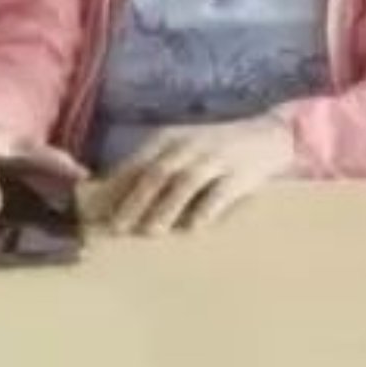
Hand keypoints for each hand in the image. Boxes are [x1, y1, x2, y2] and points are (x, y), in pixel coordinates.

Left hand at [98, 117, 296, 234]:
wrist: (268, 135)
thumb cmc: (213, 148)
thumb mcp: (179, 149)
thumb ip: (151, 168)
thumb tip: (111, 197)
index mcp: (169, 138)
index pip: (136, 164)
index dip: (116, 189)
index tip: (98, 213)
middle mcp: (190, 145)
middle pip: (156, 173)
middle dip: (134, 201)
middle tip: (117, 228)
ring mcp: (216, 158)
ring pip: (185, 183)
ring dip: (166, 208)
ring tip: (151, 231)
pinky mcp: (239, 174)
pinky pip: (219, 193)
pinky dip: (204, 210)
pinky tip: (193, 228)